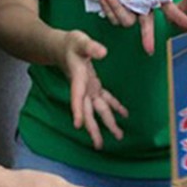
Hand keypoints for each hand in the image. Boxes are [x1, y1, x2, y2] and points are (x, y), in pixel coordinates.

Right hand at [56, 30, 127, 148]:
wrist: (63, 48)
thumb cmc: (71, 44)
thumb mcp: (80, 41)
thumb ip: (91, 47)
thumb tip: (103, 52)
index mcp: (78, 79)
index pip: (77, 97)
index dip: (77, 111)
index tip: (78, 126)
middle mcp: (83, 89)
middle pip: (87, 112)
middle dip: (93, 128)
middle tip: (99, 145)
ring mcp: (88, 89)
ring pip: (97, 110)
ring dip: (107, 122)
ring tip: (118, 136)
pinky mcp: (94, 86)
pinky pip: (105, 100)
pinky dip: (114, 107)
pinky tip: (123, 115)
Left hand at [99, 0, 186, 54]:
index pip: (165, 3)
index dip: (177, 15)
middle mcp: (141, 2)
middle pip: (147, 22)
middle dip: (148, 35)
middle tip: (149, 48)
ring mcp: (128, 9)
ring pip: (127, 21)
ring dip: (117, 9)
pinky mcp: (114, 12)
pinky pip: (114, 18)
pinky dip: (108, 8)